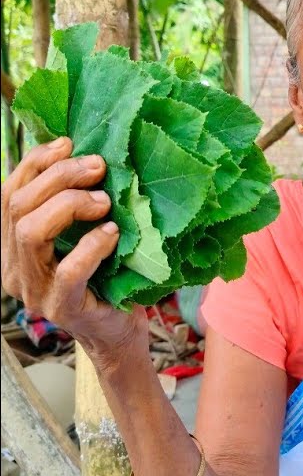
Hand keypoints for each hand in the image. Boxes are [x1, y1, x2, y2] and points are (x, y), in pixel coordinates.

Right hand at [1, 137, 147, 365]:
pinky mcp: (61, 308)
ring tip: (104, 201)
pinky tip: (112, 233)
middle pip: (18, 207)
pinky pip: (69, 270)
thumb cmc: (105, 277)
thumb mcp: (83, 234)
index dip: (35, 163)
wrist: (118, 332)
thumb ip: (72, 204)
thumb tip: (82, 153)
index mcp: (10, 246)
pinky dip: (92, 245)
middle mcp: (12, 267)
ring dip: (69, 205)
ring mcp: (32, 291)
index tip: (70, 143)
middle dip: (59, 178)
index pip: (8, 194)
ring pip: (30, 232)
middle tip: (98, 167)